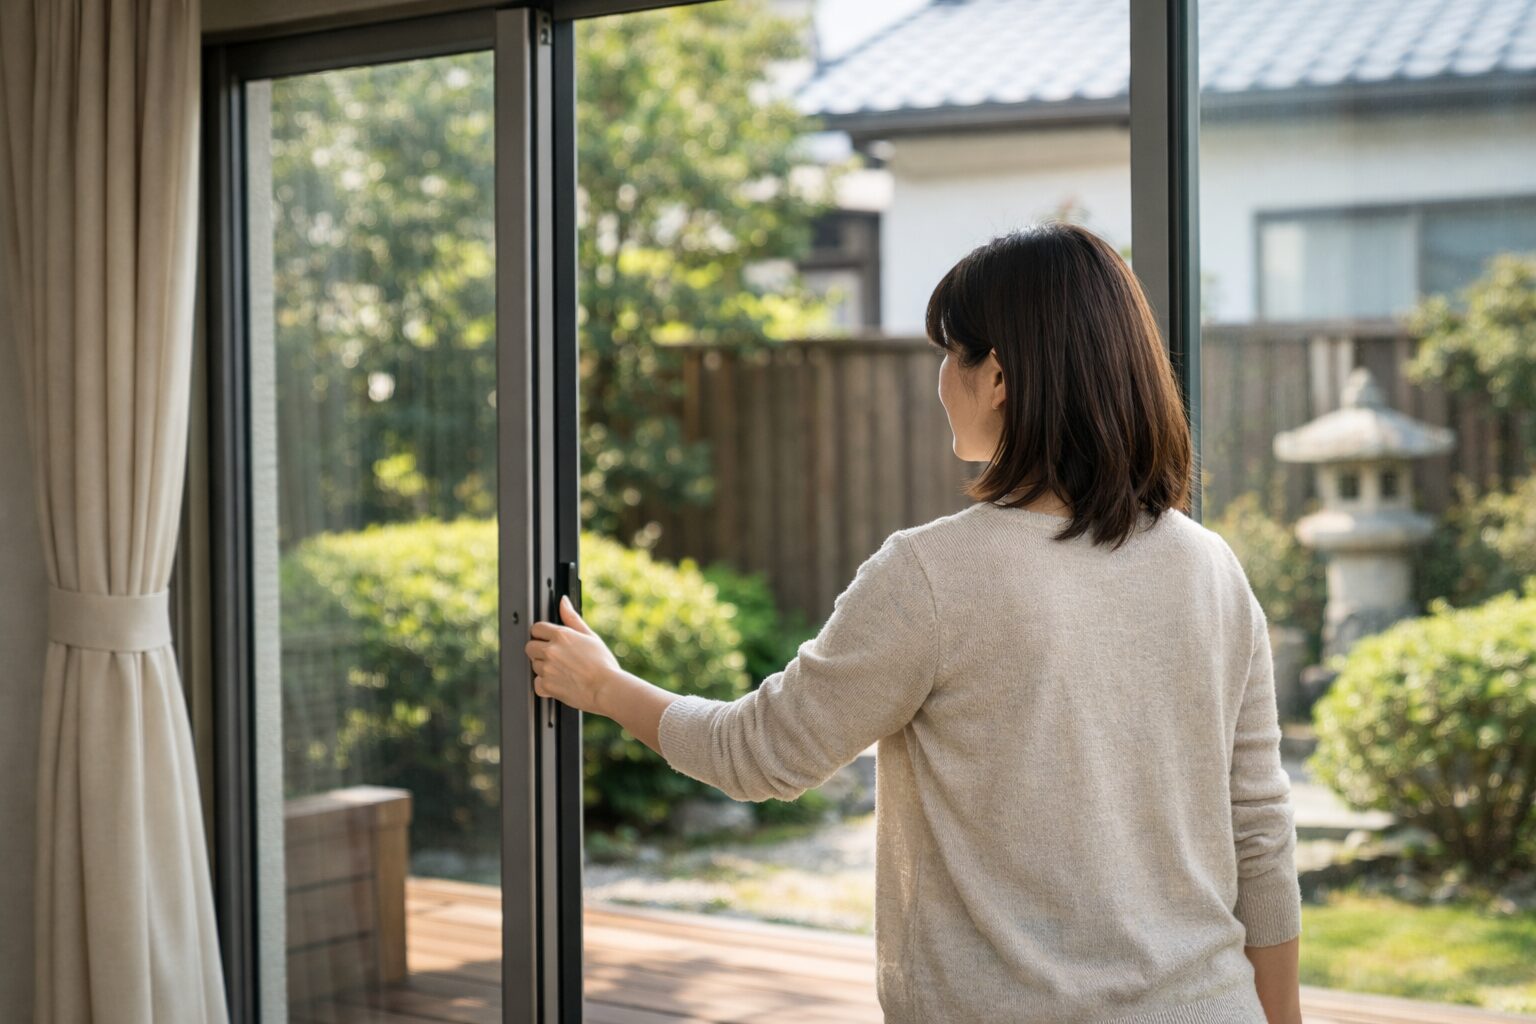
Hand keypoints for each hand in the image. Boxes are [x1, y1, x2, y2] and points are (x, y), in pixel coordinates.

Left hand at [524, 595, 623, 714]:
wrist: (607, 688)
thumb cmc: (603, 664)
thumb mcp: (590, 636)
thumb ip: (572, 618)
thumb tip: (563, 602)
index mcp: (561, 635)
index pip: (536, 628)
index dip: (542, 634)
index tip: (547, 640)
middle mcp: (551, 651)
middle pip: (530, 647)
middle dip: (539, 650)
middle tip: (555, 656)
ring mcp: (547, 669)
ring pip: (534, 665)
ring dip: (544, 667)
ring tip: (562, 670)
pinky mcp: (547, 686)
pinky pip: (537, 684)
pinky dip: (545, 685)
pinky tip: (559, 682)